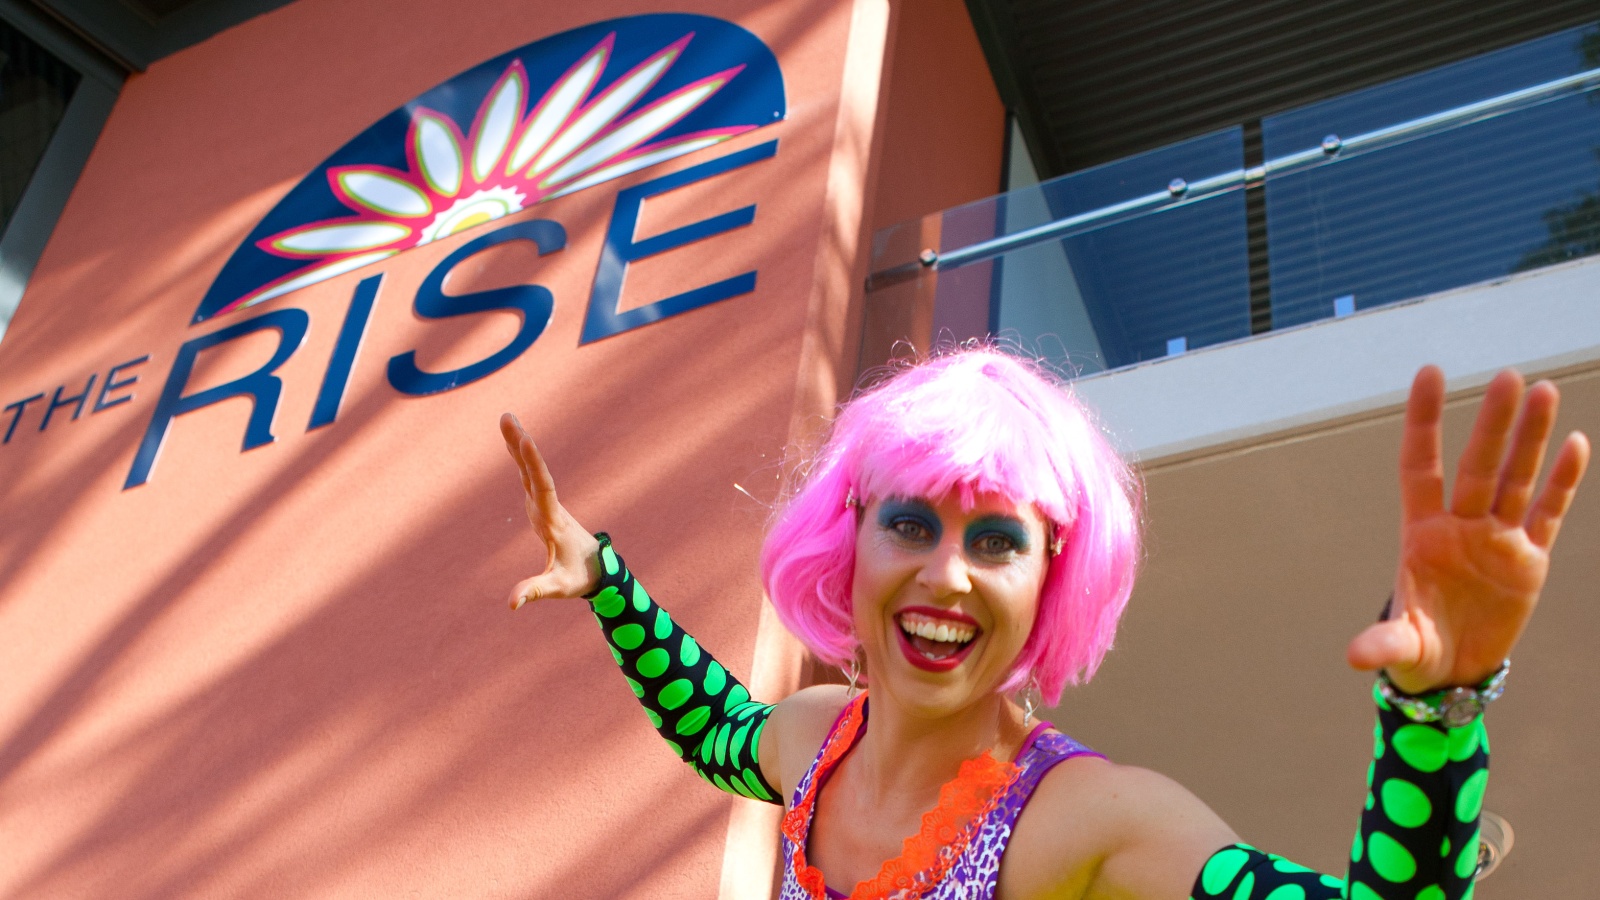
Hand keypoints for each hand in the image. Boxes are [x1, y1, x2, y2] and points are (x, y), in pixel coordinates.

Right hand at [500, 413, 602, 608]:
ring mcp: (546, 505)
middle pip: (533, 470)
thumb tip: (512, 604)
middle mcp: (549, 507)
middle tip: (507, 416)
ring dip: (518, 446)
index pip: (542, 486)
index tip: (525, 439)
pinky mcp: (542, 507)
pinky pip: (529, 476)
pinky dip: (520, 458)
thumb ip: (536, 591)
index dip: (533, 463)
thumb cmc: (580, 578)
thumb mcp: (558, 587)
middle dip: (520, 444)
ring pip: (530, 470)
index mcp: (552, 521)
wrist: (599, 571)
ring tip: (507, 419)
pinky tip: (515, 442)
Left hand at [1347, 366, 1589, 693]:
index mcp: (1420, 533)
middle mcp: (1459, 525)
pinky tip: (1576, 444)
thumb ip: (1385, 644)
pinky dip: (1562, 482)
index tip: (1431, 373)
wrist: (1454, 670)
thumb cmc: (1418, 648)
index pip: (1420, 465)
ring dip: (1531, 438)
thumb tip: (1357, 657)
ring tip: (1543, 390)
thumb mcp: (1402, 647)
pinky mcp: (1530, 559)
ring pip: (1517, 478)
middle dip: (1493, 424)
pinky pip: (1549, 512)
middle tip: (1508, 377)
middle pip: (1480, 466)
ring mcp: (1496, 538)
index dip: (1425, 421)